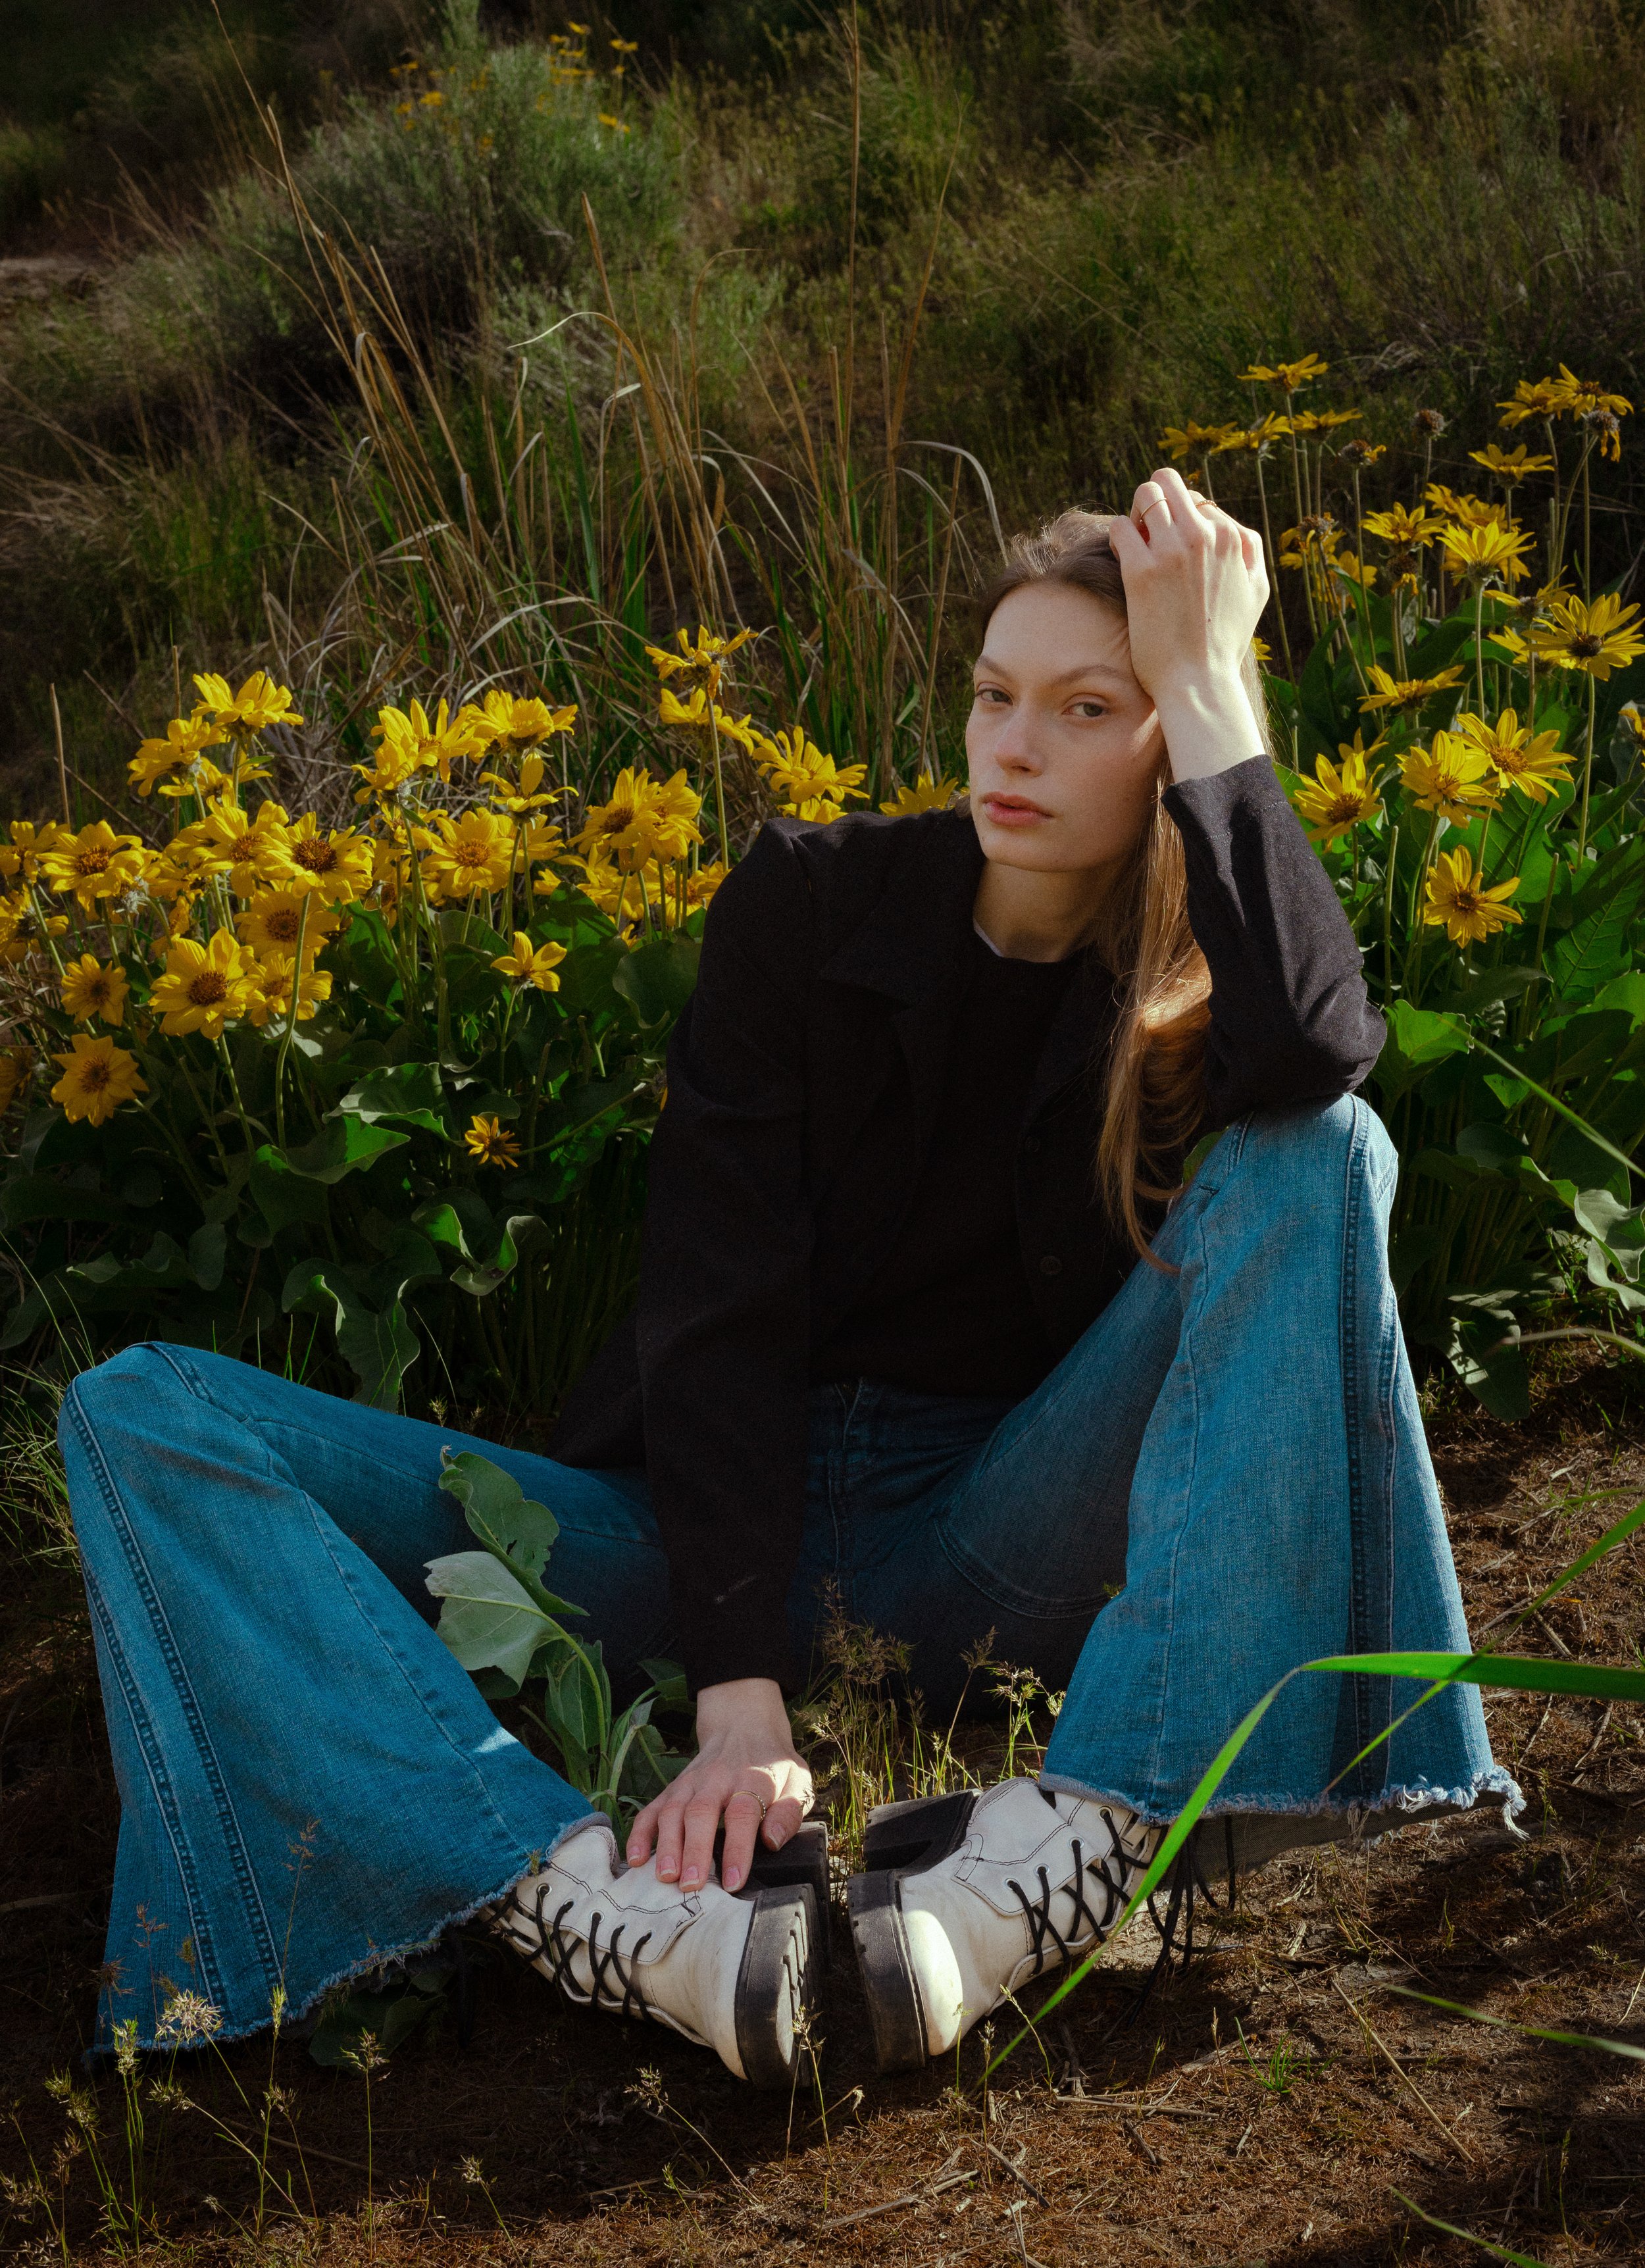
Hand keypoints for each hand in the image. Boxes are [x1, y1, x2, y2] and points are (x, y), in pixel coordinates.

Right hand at [625, 1676, 811, 1894]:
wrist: (744, 1726)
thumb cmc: (774, 1766)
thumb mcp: (797, 1780)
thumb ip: (789, 1812)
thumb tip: (773, 1841)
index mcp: (753, 1779)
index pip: (743, 1813)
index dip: (737, 1848)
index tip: (734, 1881)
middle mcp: (718, 1779)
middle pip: (701, 1812)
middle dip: (694, 1850)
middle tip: (691, 1885)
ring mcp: (691, 1782)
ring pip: (674, 1811)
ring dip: (667, 1844)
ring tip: (665, 1877)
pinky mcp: (673, 1788)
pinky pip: (652, 1808)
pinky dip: (641, 1833)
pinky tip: (636, 1859)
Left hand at [1107, 466, 1269, 775]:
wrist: (1198, 680)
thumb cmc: (1224, 641)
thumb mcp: (1255, 590)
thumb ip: (1248, 551)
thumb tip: (1230, 527)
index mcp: (1232, 537)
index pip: (1198, 500)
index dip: (1180, 520)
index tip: (1173, 547)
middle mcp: (1204, 535)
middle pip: (1168, 482)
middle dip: (1155, 502)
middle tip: (1148, 534)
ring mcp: (1171, 550)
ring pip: (1144, 494)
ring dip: (1135, 515)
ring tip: (1136, 545)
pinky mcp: (1141, 569)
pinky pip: (1119, 527)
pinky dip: (1118, 537)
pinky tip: (1124, 561)